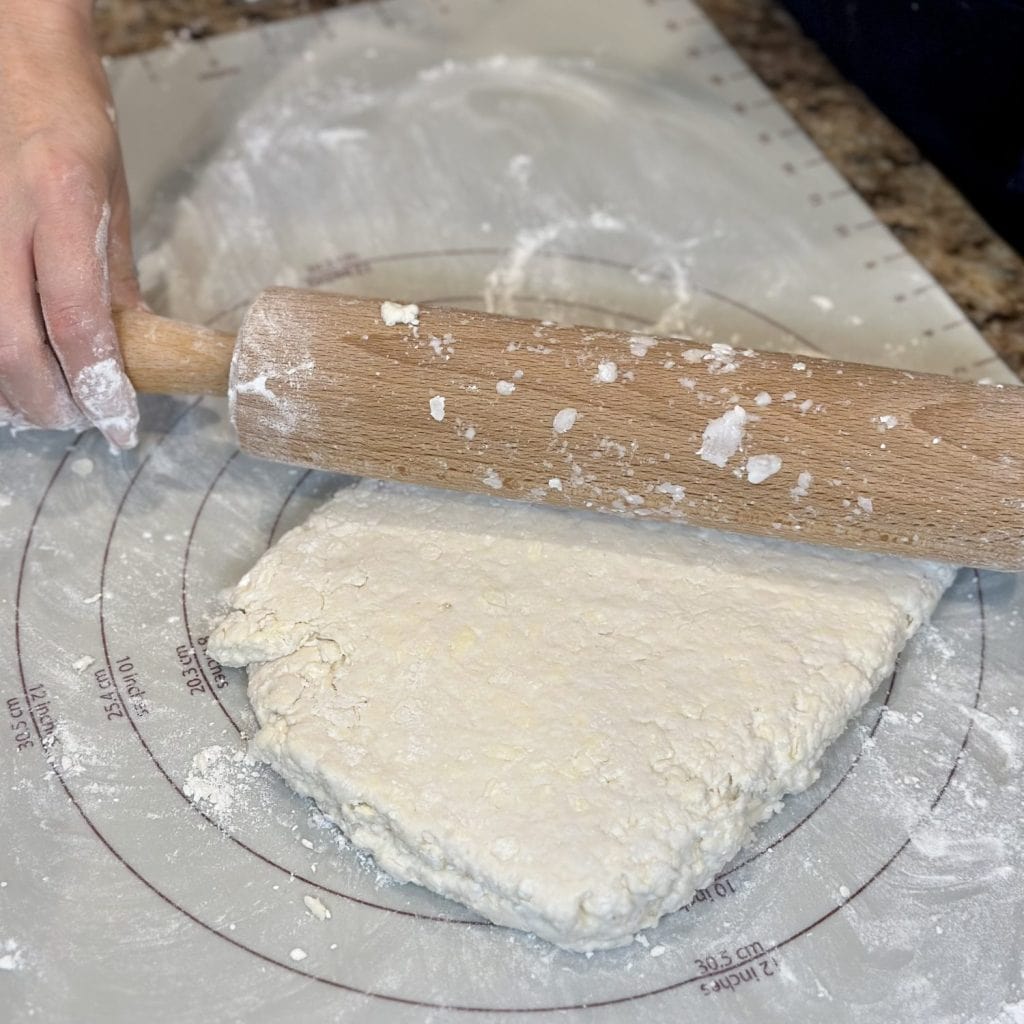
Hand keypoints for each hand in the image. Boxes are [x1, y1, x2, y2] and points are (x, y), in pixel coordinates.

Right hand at [0, 0, 139, 447]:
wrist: (20, 67)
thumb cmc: (78, 131)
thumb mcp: (116, 206)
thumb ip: (118, 285)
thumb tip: (134, 355)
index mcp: (61, 205)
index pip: (76, 321)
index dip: (98, 385)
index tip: (122, 424)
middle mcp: (4, 221)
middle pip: (13, 346)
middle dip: (50, 401)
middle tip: (83, 421)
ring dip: (14, 390)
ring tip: (52, 405)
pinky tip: (15, 375)